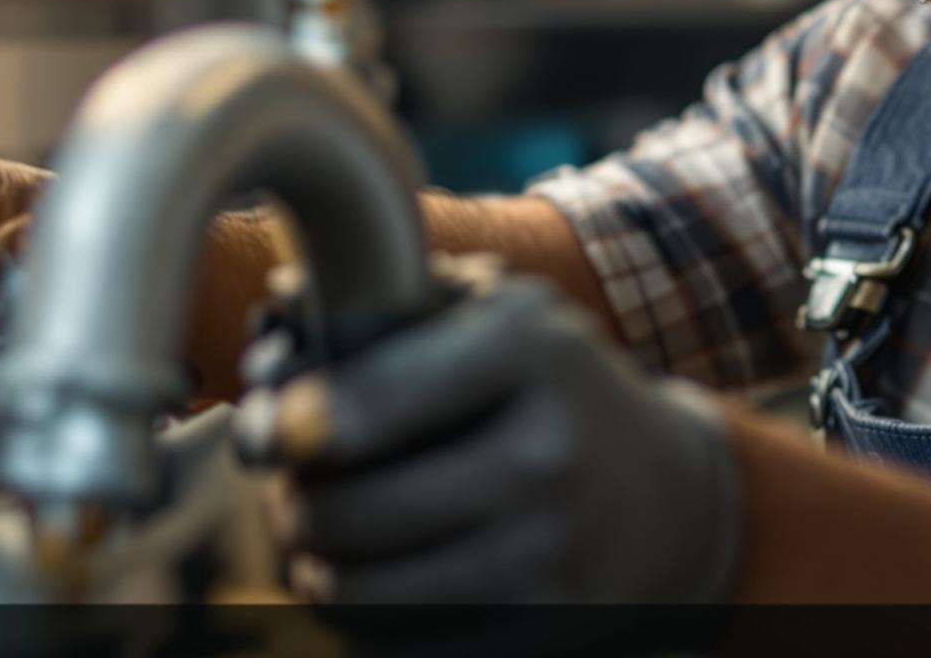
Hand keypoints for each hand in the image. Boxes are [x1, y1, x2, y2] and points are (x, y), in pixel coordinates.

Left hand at [232, 276, 742, 604]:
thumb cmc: (548, 390)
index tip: (263, 431)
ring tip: (322, 546)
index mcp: (531, 348)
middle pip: (350, 511)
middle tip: (294, 493)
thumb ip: (393, 307)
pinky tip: (374, 589)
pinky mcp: (548, 631)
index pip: (370, 398)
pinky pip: (408, 649)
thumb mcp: (500, 318)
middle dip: (297, 506)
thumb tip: (276, 324)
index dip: (289, 423)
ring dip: (319, 573)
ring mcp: (551, 552)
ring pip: (366, 593)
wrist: (667, 495)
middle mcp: (547, 452)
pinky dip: (368, 626)